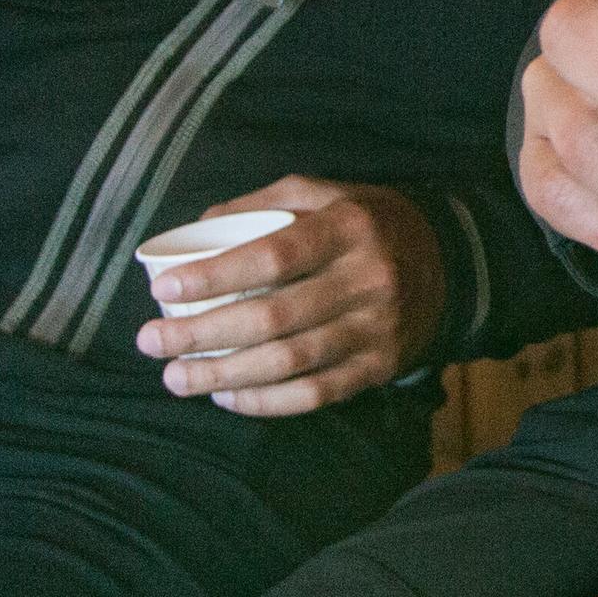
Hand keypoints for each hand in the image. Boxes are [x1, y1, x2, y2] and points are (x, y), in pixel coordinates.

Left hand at [138, 175, 443, 415]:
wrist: (447, 262)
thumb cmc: (365, 223)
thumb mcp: (323, 194)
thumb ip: (262, 204)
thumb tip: (193, 231)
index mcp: (349, 228)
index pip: (272, 256)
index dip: (214, 276)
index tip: (162, 290)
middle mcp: (368, 279)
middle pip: (272, 318)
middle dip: (201, 335)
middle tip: (150, 343)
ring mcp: (377, 328)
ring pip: (289, 363)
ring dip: (223, 375)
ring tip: (175, 378)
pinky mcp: (380, 366)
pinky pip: (315, 394)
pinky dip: (265, 402)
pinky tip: (226, 397)